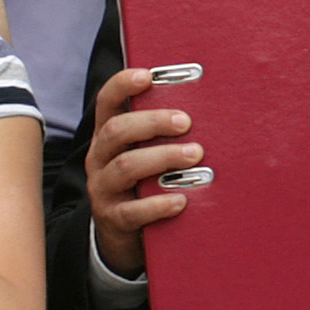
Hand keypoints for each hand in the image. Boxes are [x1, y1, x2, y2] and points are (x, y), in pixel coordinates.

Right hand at [83, 66, 198, 281]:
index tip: (147, 76)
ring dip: (163, 157)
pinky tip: (181, 200)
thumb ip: (164, 130)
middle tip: (187, 122)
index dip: (122, 86)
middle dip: (152, 122)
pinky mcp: (114, 218)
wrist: (123, 232)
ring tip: (195, 155)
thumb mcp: (146, 151)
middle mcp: (100, 158)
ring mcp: (103, 189)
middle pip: (116, 131)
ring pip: (126, 167)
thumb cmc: (146, 180)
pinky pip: (133, 211)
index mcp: (108, 136)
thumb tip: (208, 100)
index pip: (106, 103)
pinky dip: (158, 204)